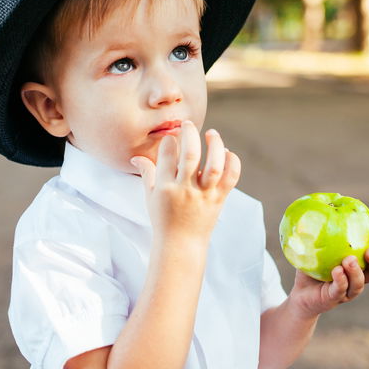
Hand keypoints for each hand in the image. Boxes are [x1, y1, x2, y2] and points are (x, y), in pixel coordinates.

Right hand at [130, 121, 240, 246]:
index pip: (167, 156)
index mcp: (165, 188)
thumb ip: (147, 174)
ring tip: (211, 134)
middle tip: (187, 124)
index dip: (169, 141)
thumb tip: (136, 157)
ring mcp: (204, 195)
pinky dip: (232, 162)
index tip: (171, 137)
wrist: (181, 245)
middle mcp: (185, 190)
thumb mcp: (150, 197)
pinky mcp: (219, 199)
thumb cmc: (163, 219)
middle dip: (189, 134)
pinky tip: (227, 152)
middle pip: (190, 155)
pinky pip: (230, 178)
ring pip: (214, 165)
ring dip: (215, 144)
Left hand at [289, 225, 368, 318]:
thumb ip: (323, 225)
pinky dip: (341, 280)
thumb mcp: (314, 243)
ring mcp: (347, 290)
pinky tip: (336, 271)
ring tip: (349, 260)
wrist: (300, 293)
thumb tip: (332, 196)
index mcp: (359, 263)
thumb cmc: (310, 264)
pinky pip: (340, 290)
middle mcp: (357, 277)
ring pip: (359, 283)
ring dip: (356, 272)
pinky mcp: (334, 299)